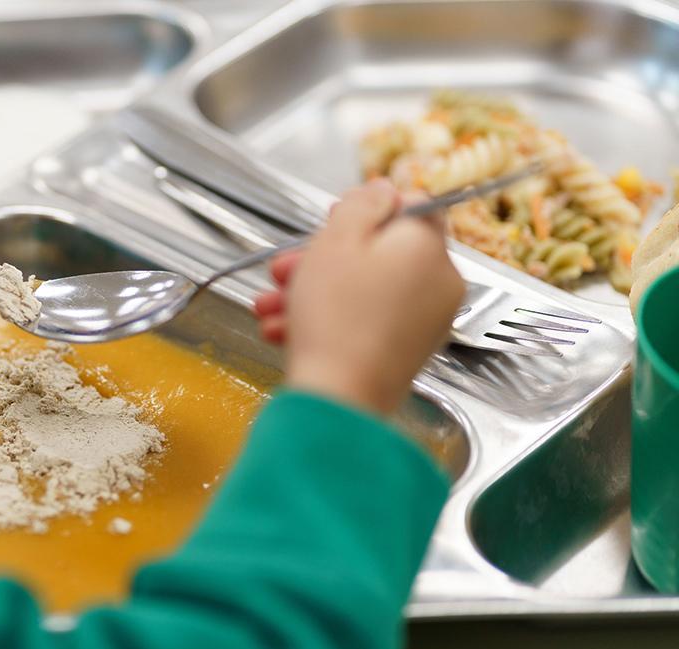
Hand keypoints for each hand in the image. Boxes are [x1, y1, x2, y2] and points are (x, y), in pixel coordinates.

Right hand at [254, 180, 464, 415]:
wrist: (339, 398)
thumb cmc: (337, 318)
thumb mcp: (338, 239)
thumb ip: (363, 204)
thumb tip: (384, 189)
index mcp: (428, 247)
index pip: (412, 206)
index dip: (368, 208)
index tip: (334, 217)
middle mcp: (437, 284)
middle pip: (380, 252)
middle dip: (324, 257)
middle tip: (287, 266)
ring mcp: (423, 323)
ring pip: (365, 290)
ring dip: (315, 292)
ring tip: (272, 303)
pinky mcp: (403, 353)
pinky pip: (365, 322)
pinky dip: (328, 321)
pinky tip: (286, 328)